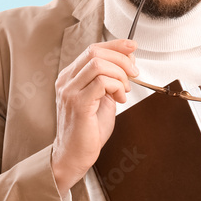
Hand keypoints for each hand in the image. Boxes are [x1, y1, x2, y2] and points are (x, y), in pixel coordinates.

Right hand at [50, 39, 138, 190]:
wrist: (74, 155)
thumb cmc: (88, 131)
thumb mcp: (103, 98)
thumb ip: (112, 79)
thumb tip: (128, 61)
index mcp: (70, 76)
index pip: (92, 49)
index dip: (115, 44)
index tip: (132, 47)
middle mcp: (66, 80)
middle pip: (95, 51)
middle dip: (121, 58)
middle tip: (133, 73)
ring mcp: (69, 91)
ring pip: (98, 64)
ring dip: (119, 74)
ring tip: (124, 90)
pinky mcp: (77, 103)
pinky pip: (101, 82)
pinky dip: (116, 86)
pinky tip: (119, 98)